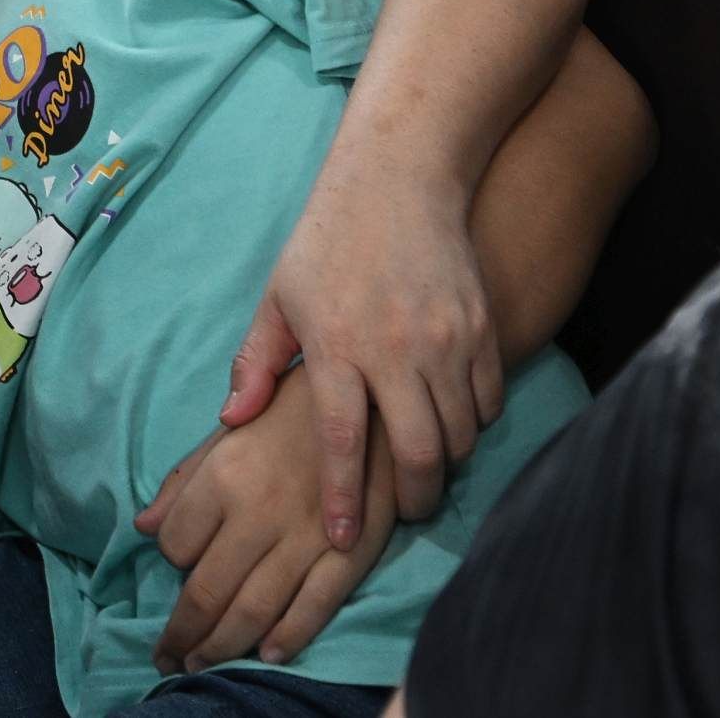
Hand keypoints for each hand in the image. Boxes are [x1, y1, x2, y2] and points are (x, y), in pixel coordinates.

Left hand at [136, 369, 402, 673]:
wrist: (374, 399)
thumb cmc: (292, 410)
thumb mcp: (230, 431)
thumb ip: (185, 481)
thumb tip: (143, 528)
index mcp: (224, 476)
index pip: (176, 544)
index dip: (171, 562)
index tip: (178, 570)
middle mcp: (258, 512)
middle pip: (207, 589)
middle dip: (182, 633)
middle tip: (167, 660)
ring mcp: (305, 537)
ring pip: (253, 609)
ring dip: (222, 646)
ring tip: (202, 666)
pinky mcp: (351, 553)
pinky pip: (314, 606)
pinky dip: (289, 636)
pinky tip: (267, 654)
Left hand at [218, 162, 499, 542]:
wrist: (397, 179)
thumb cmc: (327, 241)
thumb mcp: (279, 297)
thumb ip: (257, 363)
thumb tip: (231, 420)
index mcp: (336, 345)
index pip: (341, 441)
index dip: (343, 498)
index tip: (339, 540)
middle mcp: (395, 348)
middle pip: (418, 453)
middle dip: (411, 499)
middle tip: (400, 512)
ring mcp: (445, 338)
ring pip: (460, 434)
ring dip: (445, 463)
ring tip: (425, 469)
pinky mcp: (480, 328)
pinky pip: (488, 401)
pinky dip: (475, 424)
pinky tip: (453, 423)